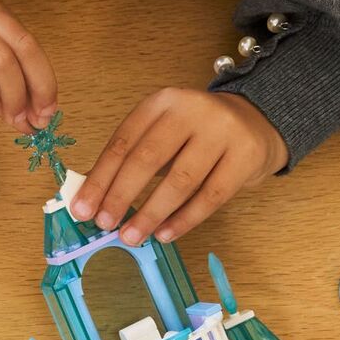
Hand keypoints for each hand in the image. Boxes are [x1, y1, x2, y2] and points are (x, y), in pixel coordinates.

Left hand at [71, 89, 286, 245]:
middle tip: (104, 224)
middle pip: (148, 158)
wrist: (257, 123)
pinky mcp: (245, 157)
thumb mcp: (164, 132)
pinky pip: (211, 196)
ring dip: (151, 213)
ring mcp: (222, 132)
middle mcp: (191, 110)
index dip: (100, 178)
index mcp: (162, 102)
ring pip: (180, 180)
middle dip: (121, 195)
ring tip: (131, 236)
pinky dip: (185, 220)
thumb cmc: (197, 135)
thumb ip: (133, 158)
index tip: (82, 208)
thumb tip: (95, 200)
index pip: (123, 141)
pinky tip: (165, 234)